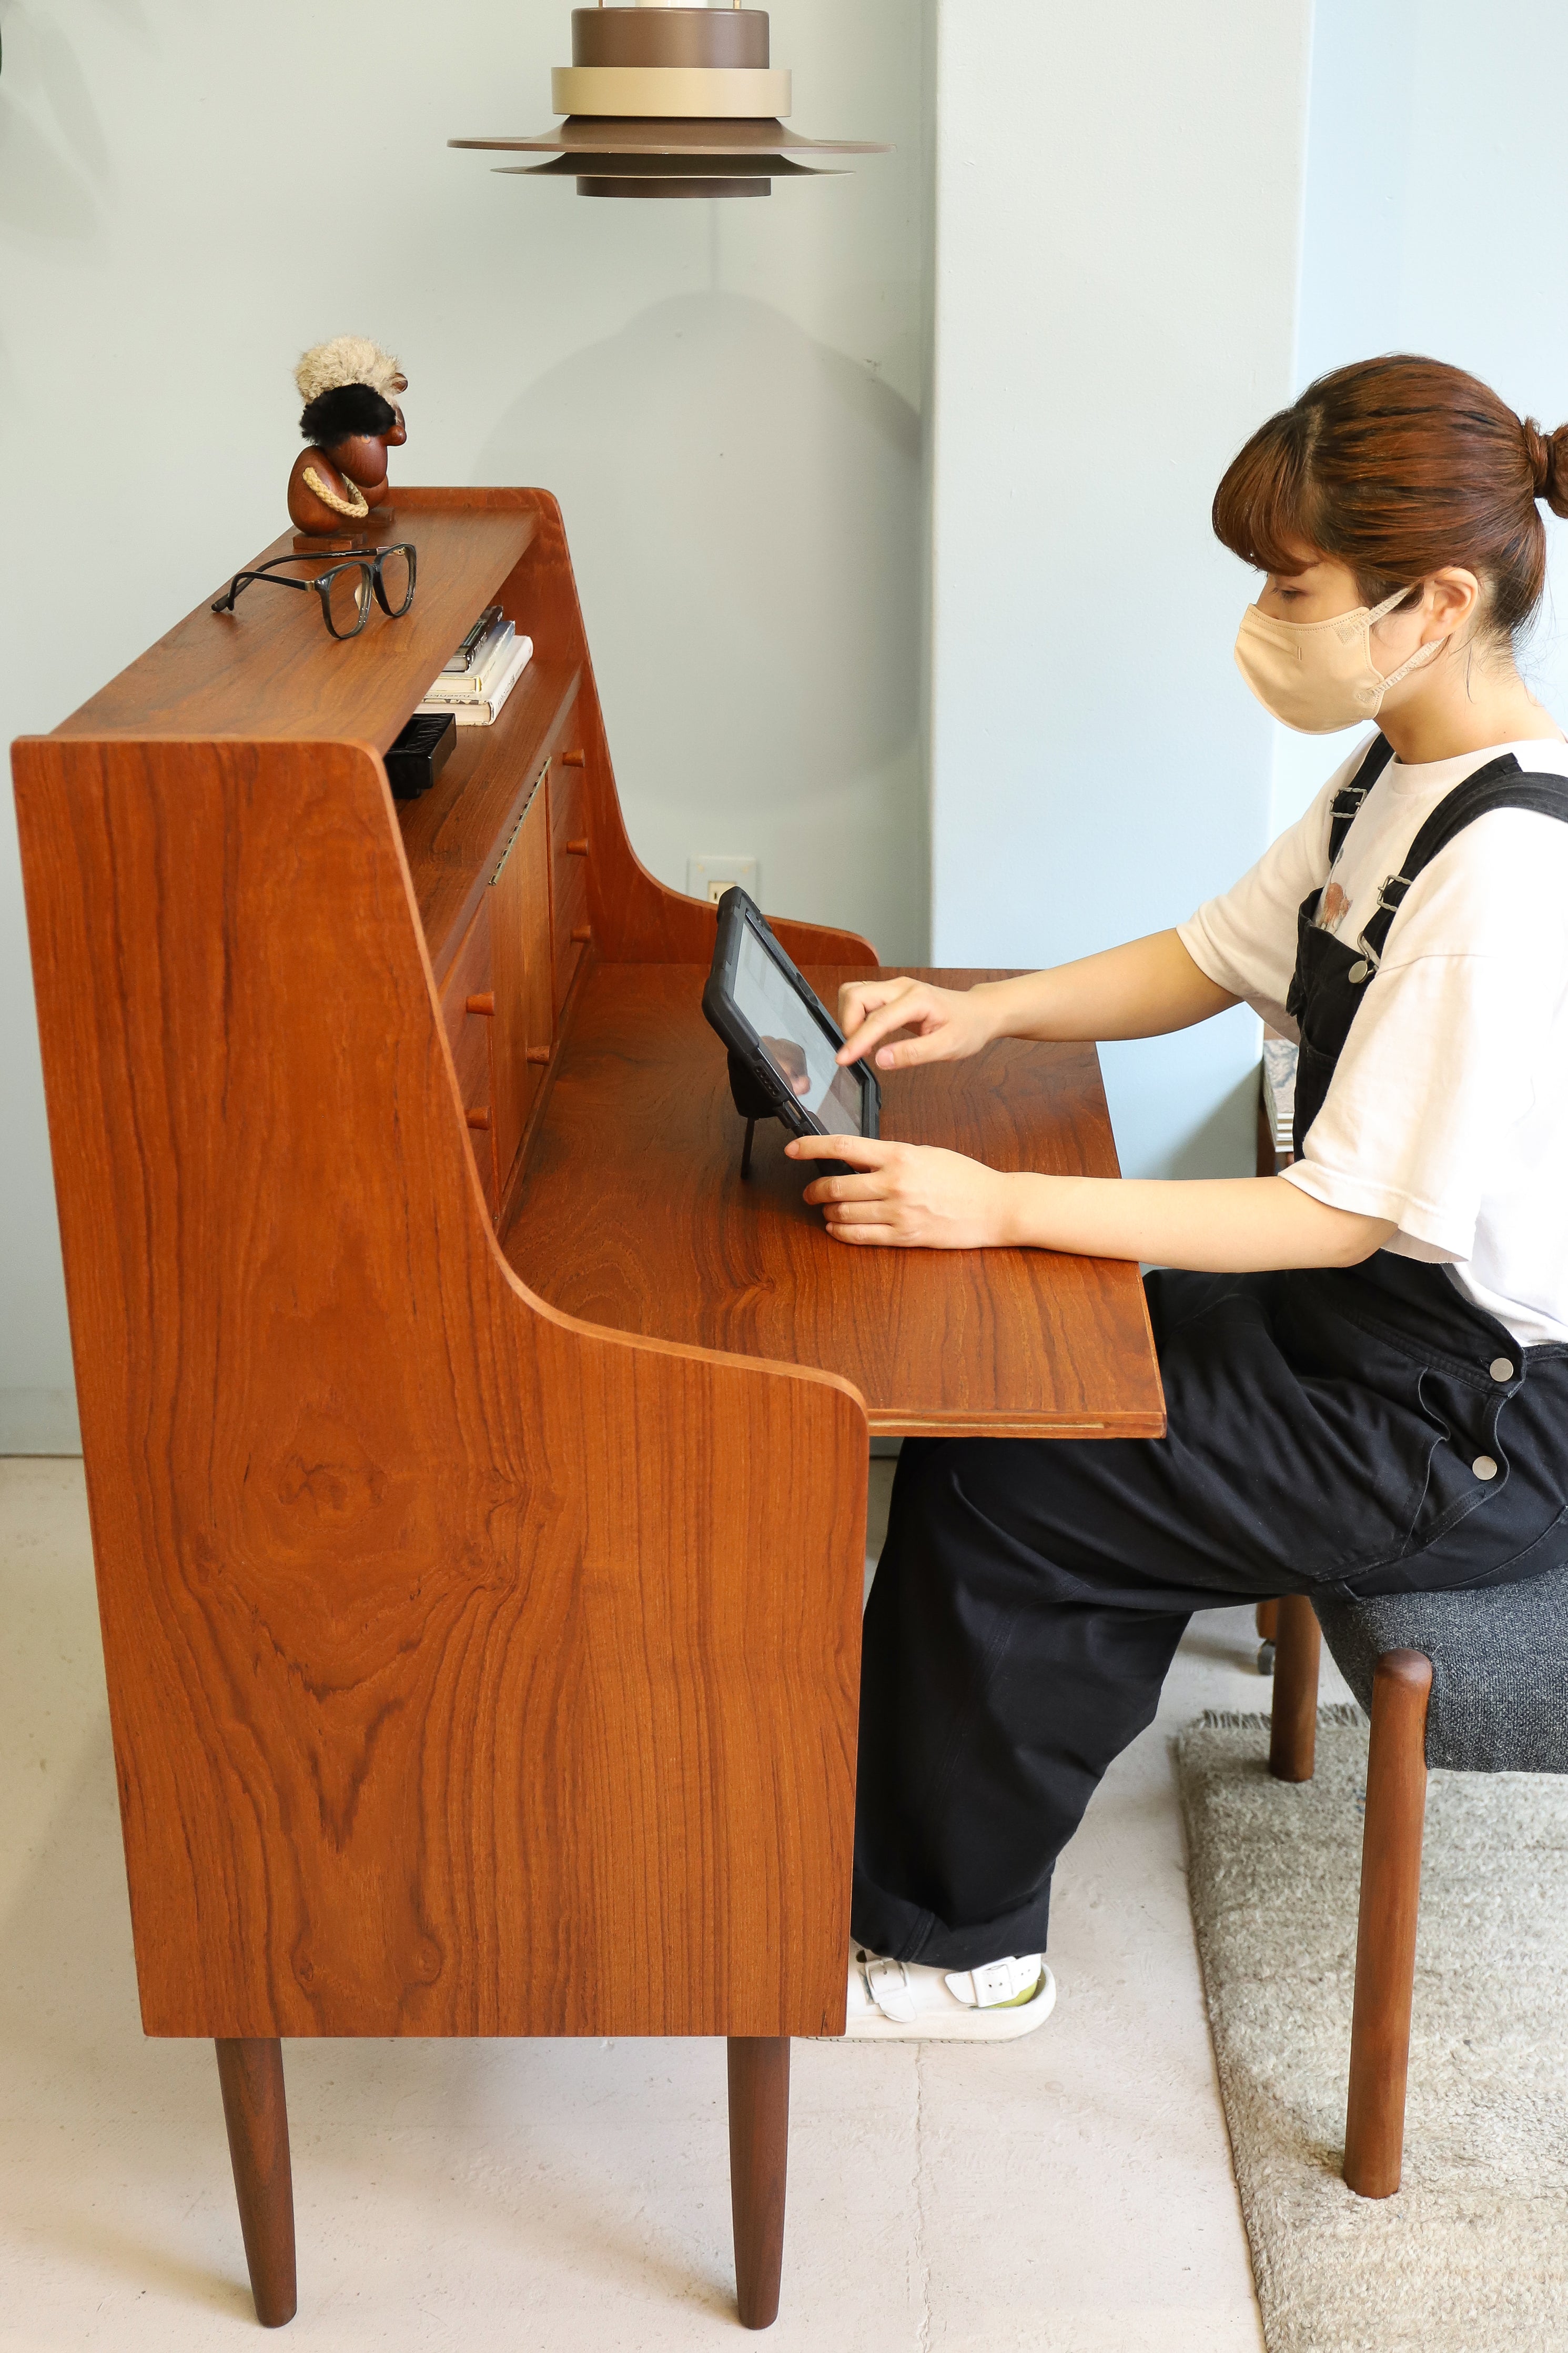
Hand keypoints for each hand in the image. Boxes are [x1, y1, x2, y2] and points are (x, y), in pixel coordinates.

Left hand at [785, 1133, 1020, 1248]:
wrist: (995, 1206)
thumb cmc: (964, 1178)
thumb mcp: (925, 1153)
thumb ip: (890, 1156)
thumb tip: (855, 1158)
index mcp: (900, 1155)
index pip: (843, 1146)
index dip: (811, 1147)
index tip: (793, 1148)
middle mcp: (894, 1183)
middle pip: (836, 1185)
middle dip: (815, 1189)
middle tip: (810, 1191)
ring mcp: (898, 1213)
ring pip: (843, 1213)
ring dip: (828, 1211)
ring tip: (826, 1209)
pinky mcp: (904, 1236)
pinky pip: (859, 1237)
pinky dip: (840, 1232)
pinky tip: (837, 1227)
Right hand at [836, 975, 999, 1071]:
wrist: (979, 1012)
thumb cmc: (968, 1027)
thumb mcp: (948, 1047)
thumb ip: (913, 1054)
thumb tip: (881, 1060)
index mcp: (917, 999)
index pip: (877, 1019)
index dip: (857, 1041)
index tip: (843, 1059)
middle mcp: (901, 987)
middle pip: (855, 995)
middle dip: (848, 1024)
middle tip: (857, 1051)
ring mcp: (894, 987)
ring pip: (854, 993)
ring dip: (850, 1018)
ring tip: (862, 1043)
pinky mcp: (891, 993)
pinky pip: (862, 998)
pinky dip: (856, 1016)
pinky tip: (868, 1035)